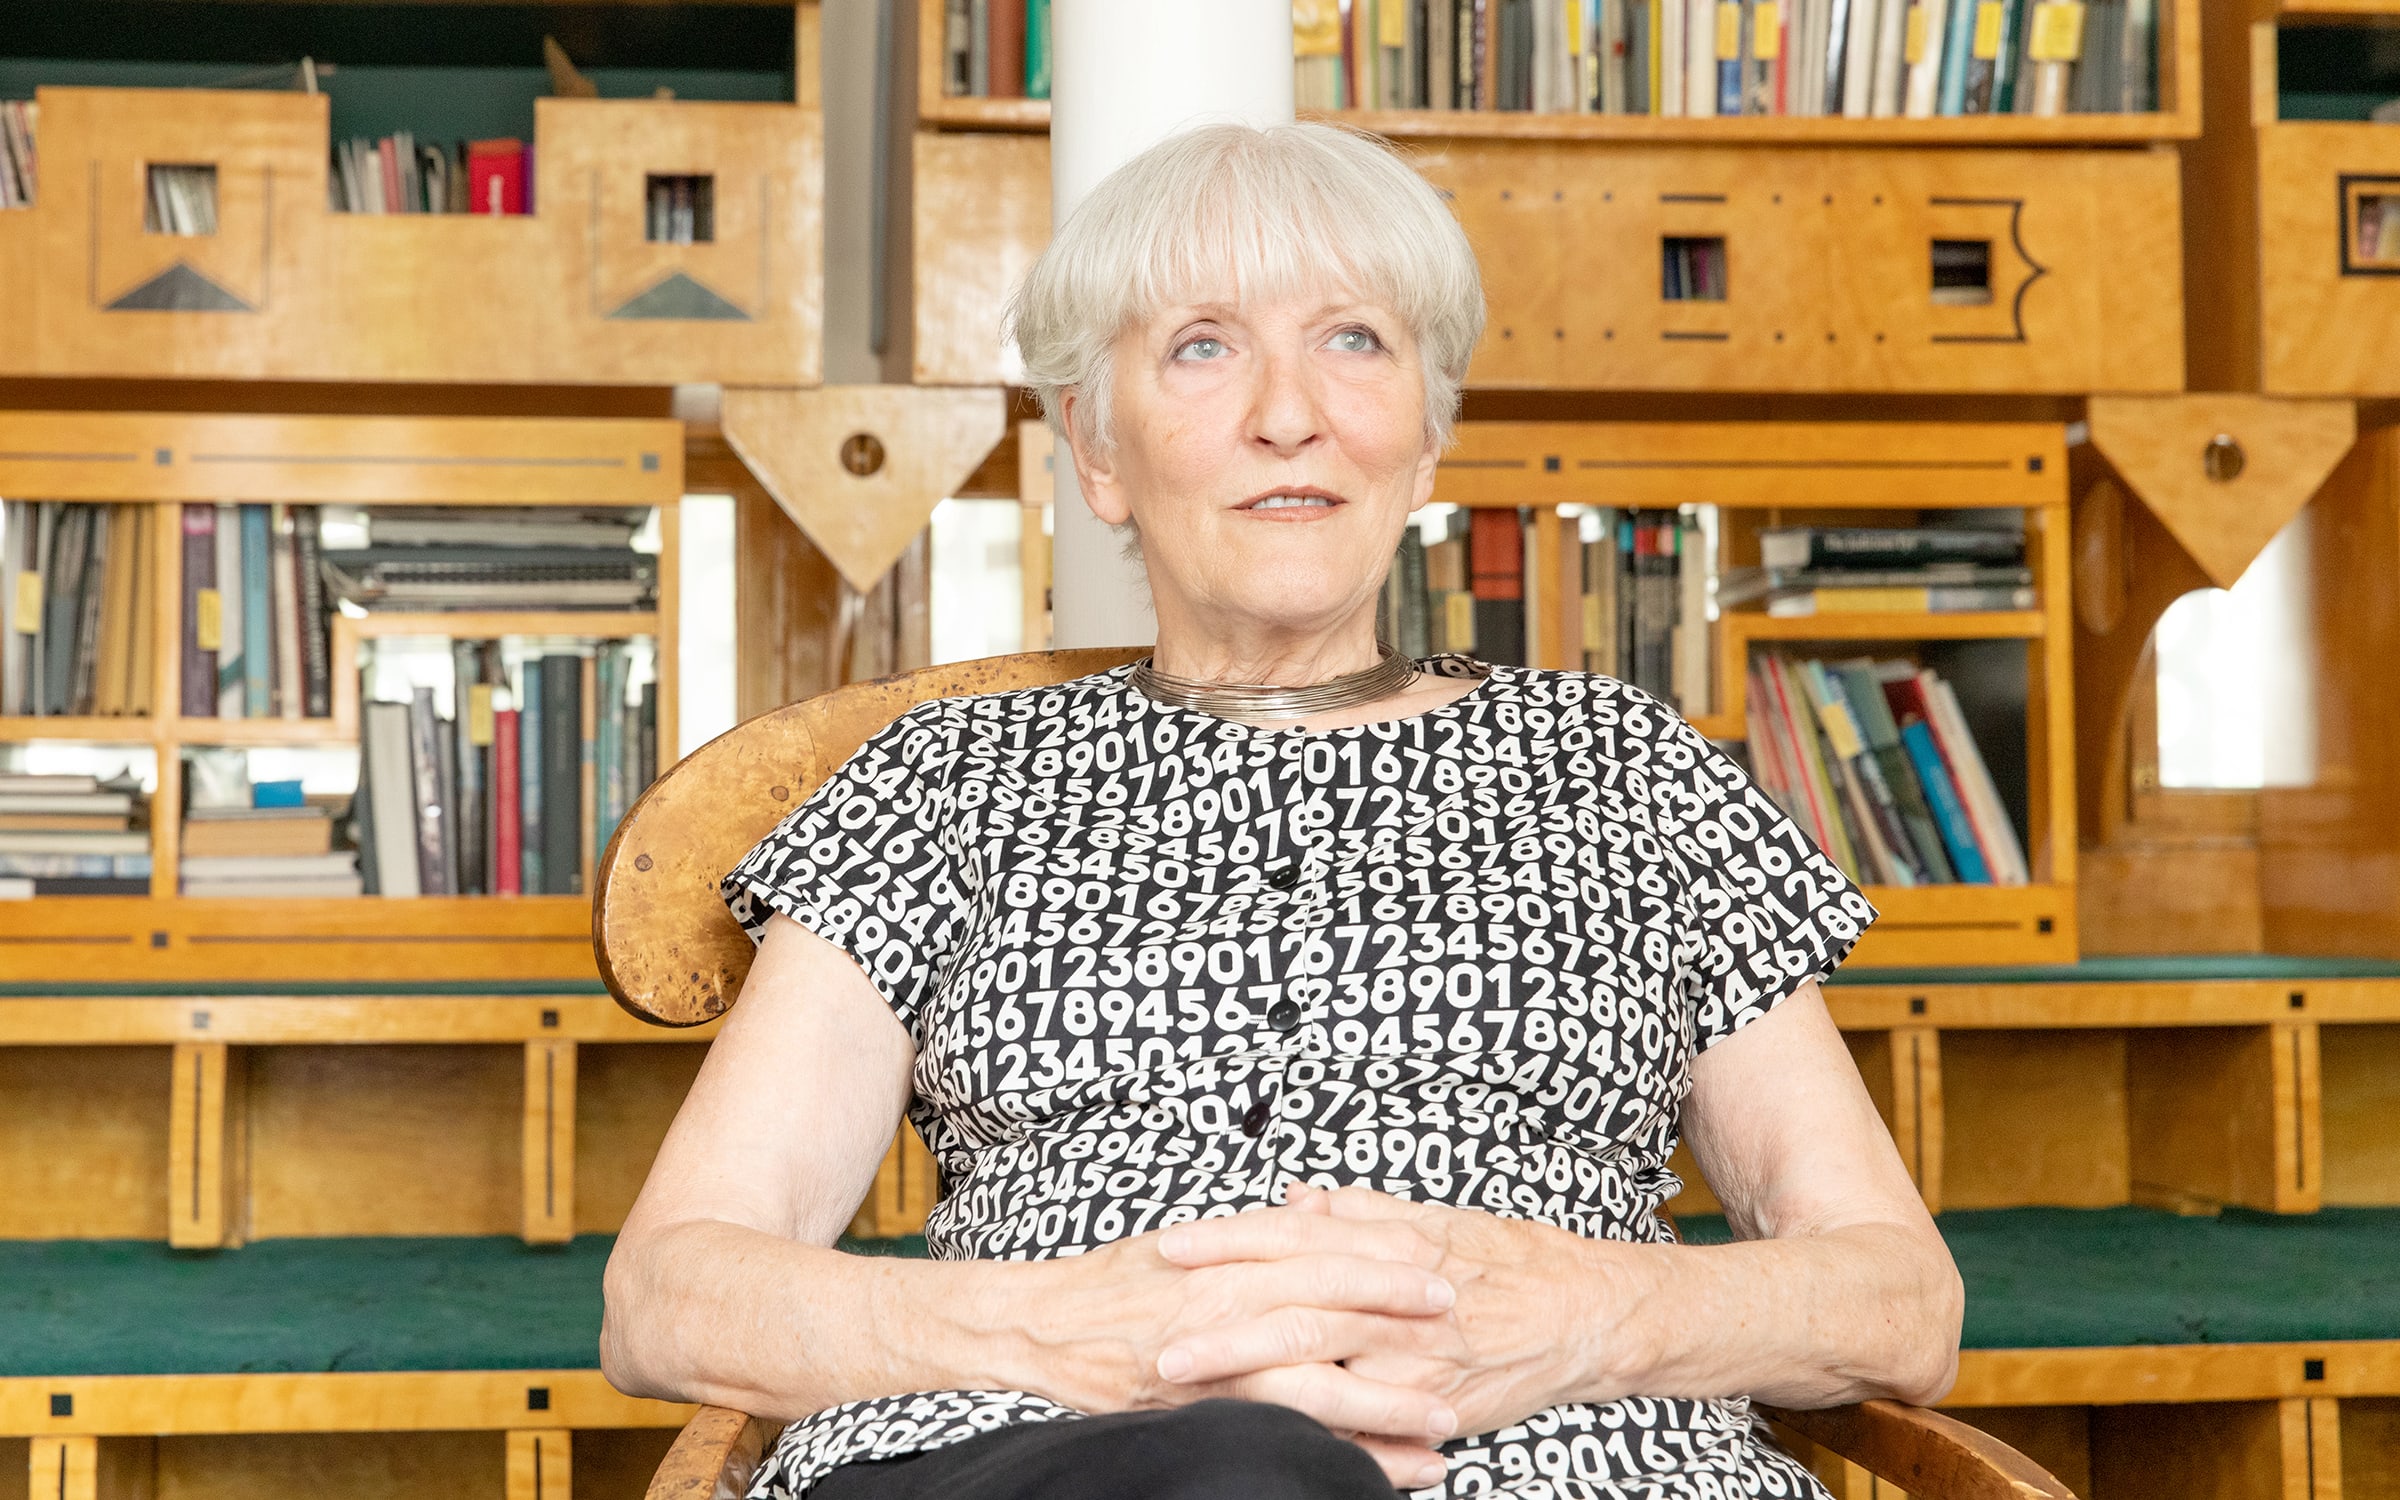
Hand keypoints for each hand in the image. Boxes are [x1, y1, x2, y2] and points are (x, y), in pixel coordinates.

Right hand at [1014, 1216, 1461, 1485]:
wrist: (1040, 1325)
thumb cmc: (1113, 1283)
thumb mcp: (1190, 1243)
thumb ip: (1255, 1238)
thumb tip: (1313, 1216)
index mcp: (1235, 1257)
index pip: (1328, 1253)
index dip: (1386, 1260)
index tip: (1438, 1265)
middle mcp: (1233, 1303)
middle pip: (1337, 1311)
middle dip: (1404, 1323)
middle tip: (1463, 1329)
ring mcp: (1220, 1362)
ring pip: (1322, 1383)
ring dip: (1390, 1404)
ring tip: (1446, 1420)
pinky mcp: (1207, 1409)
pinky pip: (1289, 1436)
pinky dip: (1346, 1454)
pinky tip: (1392, 1471)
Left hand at [1154, 1184, 1620, 1458]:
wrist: (1583, 1312)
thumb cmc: (1505, 1259)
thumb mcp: (1429, 1218)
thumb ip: (1356, 1211)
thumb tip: (1293, 1198)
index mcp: (1389, 1240)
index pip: (1291, 1234)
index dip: (1228, 1239)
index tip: (1171, 1245)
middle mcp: (1395, 1295)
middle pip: (1291, 1301)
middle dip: (1217, 1317)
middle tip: (1155, 1329)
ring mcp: (1412, 1355)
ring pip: (1315, 1363)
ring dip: (1243, 1370)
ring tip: (1184, 1379)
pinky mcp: (1430, 1404)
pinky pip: (1359, 1421)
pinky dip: (1308, 1425)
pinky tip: (1257, 1428)